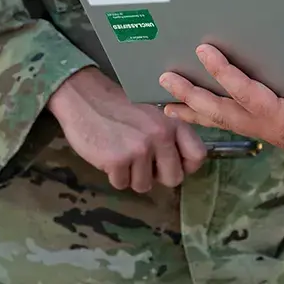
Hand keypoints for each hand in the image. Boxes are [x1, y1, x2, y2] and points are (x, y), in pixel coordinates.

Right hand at [48, 67, 206, 191]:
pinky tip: (109, 154)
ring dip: (133, 175)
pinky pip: (122, 184)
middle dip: (158, 176)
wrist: (86, 98)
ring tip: (123, 152)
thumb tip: (184, 165)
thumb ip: (171, 135)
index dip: (186, 166)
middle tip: (143, 161)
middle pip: (174, 179)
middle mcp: (161, 136)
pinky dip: (115, 175)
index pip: (198, 156)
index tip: (172, 164)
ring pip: (145, 185)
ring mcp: (139, 149)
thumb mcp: (154, 114)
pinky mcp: (117, 160)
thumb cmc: (120, 108)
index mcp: (173, 123)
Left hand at [160, 45, 283, 185]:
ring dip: (196, 109)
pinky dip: (215, 115)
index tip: (205, 52)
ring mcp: (273, 131)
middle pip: (224, 112)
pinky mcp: (277, 129)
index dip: (226, 74)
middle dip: (193, 96)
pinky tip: (205, 110)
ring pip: (227, 120)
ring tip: (168, 104)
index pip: (249, 95)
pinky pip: (237, 121)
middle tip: (165, 82)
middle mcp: (273, 128)